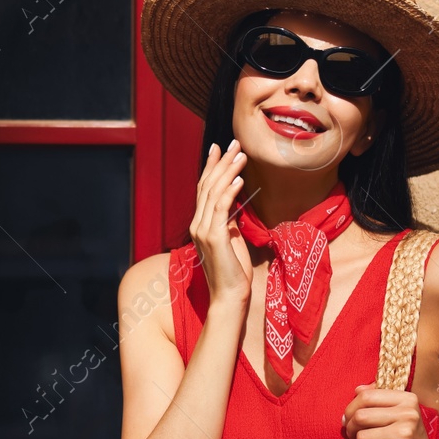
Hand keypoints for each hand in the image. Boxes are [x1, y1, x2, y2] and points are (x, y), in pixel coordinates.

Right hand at [189, 139, 253, 311]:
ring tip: (241, 155)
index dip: (211, 167)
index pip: (203, 189)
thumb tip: (235, 201)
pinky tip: (241, 179)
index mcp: (200, 224)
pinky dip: (231, 191)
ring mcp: (203, 230)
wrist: (229, 295)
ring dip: (229, 171)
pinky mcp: (214, 237)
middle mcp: (197, 224)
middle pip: (207, 186)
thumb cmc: (233, 270)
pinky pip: (221, 208)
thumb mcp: (232, 238)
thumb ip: (229, 220)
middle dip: (221, 162)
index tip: (220, 148)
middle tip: (234, 143)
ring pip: (214, 193)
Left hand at [342, 384, 438, 438]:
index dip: (350, 409)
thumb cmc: (406, 438)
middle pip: (360, 416)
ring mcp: (406, 433)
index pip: (366, 396)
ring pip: (361, 436)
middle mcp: (408, 413)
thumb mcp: (398, 414)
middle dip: (350, 428)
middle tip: (355, 436)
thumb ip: (379, 399)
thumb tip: (358, 390)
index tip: (349, 419)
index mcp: (407, 399)